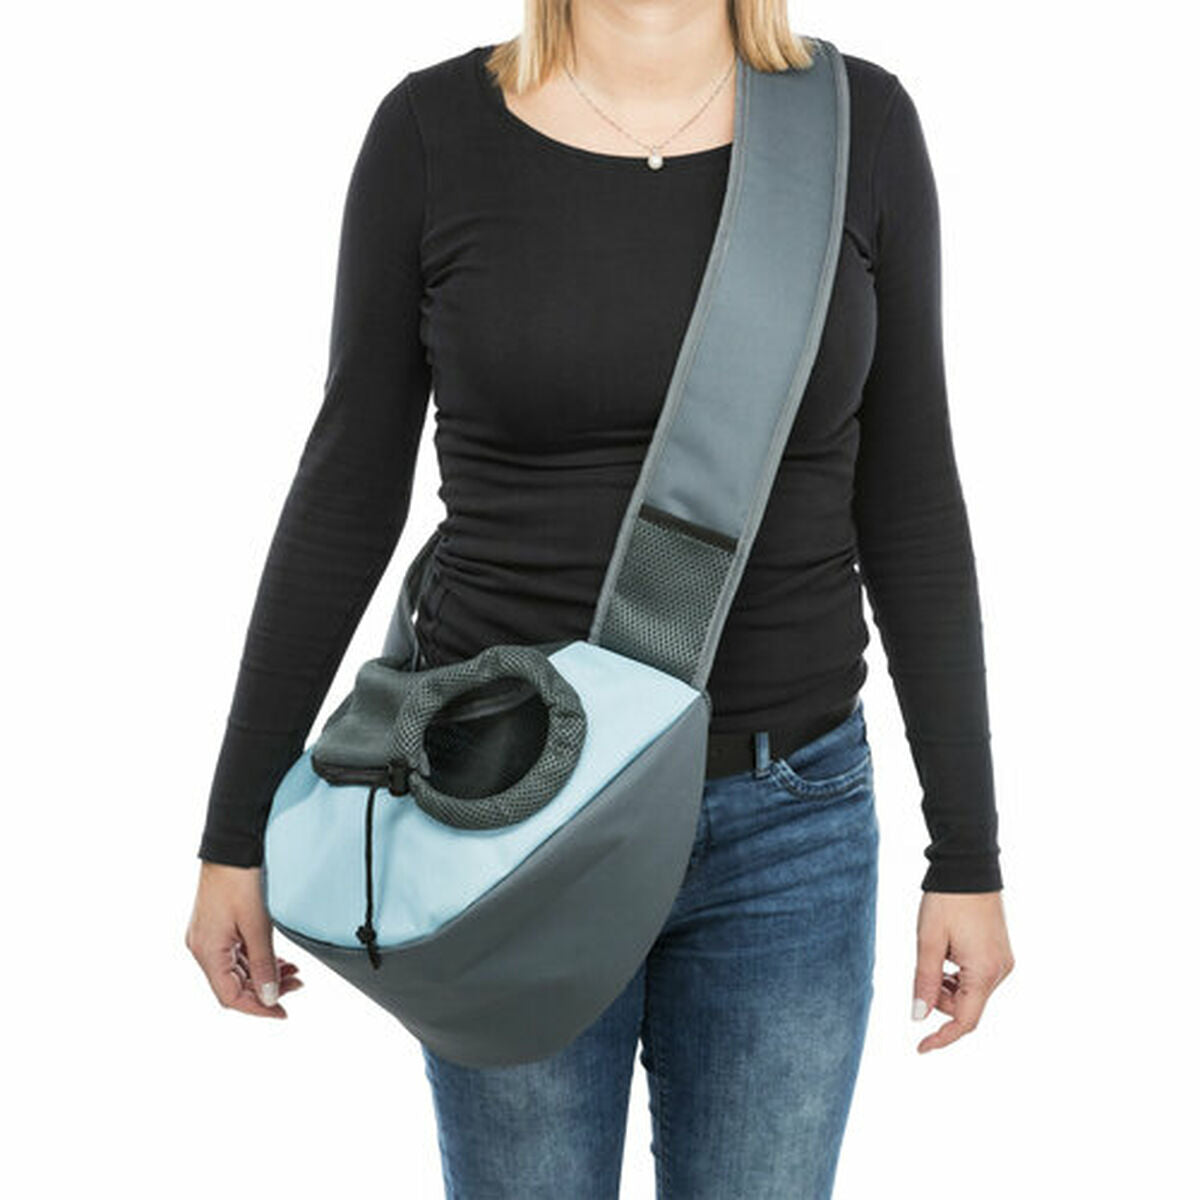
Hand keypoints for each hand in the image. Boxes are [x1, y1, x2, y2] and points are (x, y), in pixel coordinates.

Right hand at [186, 861, 304, 1017]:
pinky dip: (256, 960)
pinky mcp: (216, 927)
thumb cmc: (239, 880)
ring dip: (263, 974)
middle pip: (233, 984)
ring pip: (236, 969)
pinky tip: (277, 960)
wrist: (231, 847)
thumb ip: (264, 964)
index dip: (257, 1008)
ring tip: (293, 972)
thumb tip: (270, 996)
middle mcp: (202, 948)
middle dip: (266, 989)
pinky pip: (236, 954)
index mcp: (207, 951)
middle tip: (297, 986)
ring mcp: (208, 937)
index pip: (230, 996)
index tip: (282, 1012)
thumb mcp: (257, 925)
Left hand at [912, 890, 1013, 1052]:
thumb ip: (925, 981)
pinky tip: (947, 949)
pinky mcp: (1000, 952)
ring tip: (935, 951)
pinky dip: (958, 974)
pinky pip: (977, 976)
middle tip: (924, 968)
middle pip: (966, 1006)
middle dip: (941, 999)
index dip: (942, 1037)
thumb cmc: (946, 901)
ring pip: (971, 992)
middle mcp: (1000, 971)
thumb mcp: (928, 941)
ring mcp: (1003, 961)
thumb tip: (919, 1017)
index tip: (920, 1048)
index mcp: (984, 972)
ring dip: (948, 984)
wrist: (968, 866)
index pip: (965, 1021)